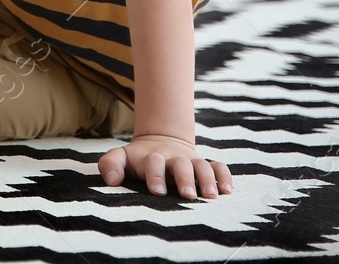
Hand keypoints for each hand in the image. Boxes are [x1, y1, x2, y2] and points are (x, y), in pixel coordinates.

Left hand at [98, 134, 232, 198]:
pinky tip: (228, 191)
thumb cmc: (137, 159)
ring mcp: (191, 160)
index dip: (155, 175)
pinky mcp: (204, 165)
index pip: (154, 162)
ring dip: (208, 180)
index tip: (157, 191)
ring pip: (203, 166)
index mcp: (152, 157)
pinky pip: (219, 167)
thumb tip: (111, 180)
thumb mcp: (120, 157)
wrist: (159, 142)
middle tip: (187, 195)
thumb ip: (110, 164)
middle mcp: (174, 158)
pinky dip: (225, 176)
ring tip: (210, 196)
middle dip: (184, 179)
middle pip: (182, 164)